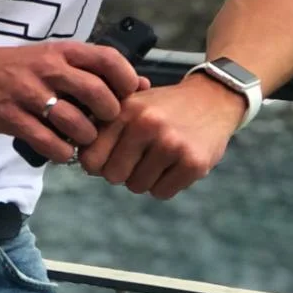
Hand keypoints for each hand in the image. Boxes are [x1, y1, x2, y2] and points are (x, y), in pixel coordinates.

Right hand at [0, 40, 141, 163]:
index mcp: (64, 51)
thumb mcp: (58, 57)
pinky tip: (62, 149)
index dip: (126, 81)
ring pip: (76, 123)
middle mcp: (49, 69)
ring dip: (86, 138)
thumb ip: (96, 69)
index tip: (127, 96)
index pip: (109, 60)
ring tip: (83, 139)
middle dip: (109, 116)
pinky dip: (61, 152)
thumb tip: (142, 85)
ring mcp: (29, 93)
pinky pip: (48, 142)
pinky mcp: (12, 117)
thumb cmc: (24, 66)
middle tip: (105, 123)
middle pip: (98, 94)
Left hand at [78, 74, 246, 199]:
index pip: (90, 158)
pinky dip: (166, 184)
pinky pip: (162, 193)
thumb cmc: (162, 107)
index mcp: (125, 110)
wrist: (211, 99)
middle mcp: (146, 124)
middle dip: (123, 172)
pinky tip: (174, 164)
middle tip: (139, 157)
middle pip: (113, 176)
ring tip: (159, 157)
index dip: (98, 163)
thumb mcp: (130, 104)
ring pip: (137, 186)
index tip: (110, 157)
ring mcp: (171, 144)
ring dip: (145, 178)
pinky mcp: (192, 162)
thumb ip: (103, 128)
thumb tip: (81, 162)